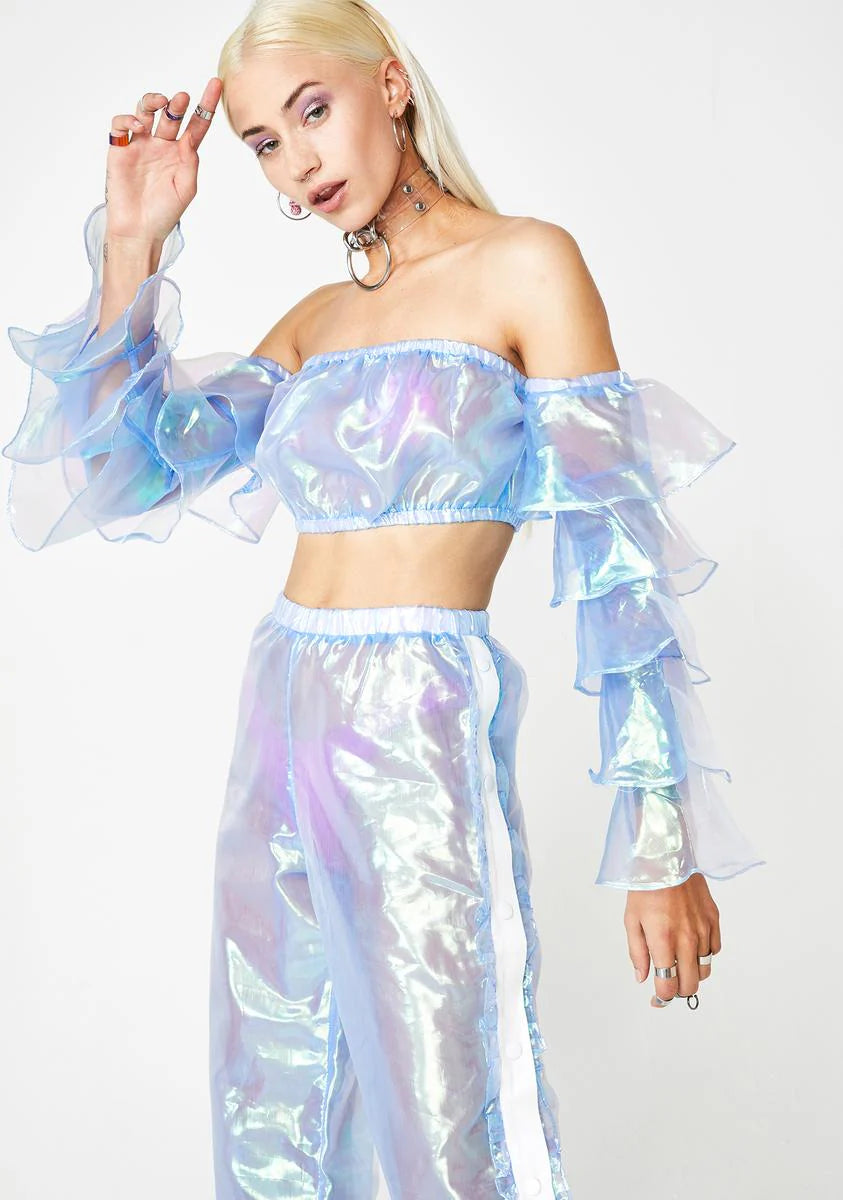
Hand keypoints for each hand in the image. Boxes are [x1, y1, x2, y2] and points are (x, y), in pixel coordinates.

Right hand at [103, 77, 221, 243]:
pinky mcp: (120, 149)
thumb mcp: (186, 189)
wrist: (139, 230)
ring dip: (152, 101)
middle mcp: (162, 145)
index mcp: (182, 154)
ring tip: (161, 102)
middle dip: (177, 103)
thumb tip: (190, 138)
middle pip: (171, 114)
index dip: (205, 105)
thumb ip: (190, 162)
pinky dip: (127, 118)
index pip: (196, 124)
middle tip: (182, 99)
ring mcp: (141, 145)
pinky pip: (120, 125)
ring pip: (145, 111)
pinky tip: (137, 124)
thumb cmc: (165, 213)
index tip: (215, 84)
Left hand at [624, 872, 720, 1008]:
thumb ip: (637, 953)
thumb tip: (642, 978)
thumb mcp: (631, 920)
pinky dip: (704, 955)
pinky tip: (692, 946)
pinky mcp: (714, 920)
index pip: (668, 985)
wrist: (667, 858)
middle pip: (690, 985)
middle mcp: (687, 939)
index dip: (662, 998)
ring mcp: (703, 930)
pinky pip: (714, 950)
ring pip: (705, 970)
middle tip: (668, 983)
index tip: (657, 998)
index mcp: (663, 941)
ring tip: (679, 964)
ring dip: (692, 974)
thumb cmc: (645, 888)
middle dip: (678, 990)